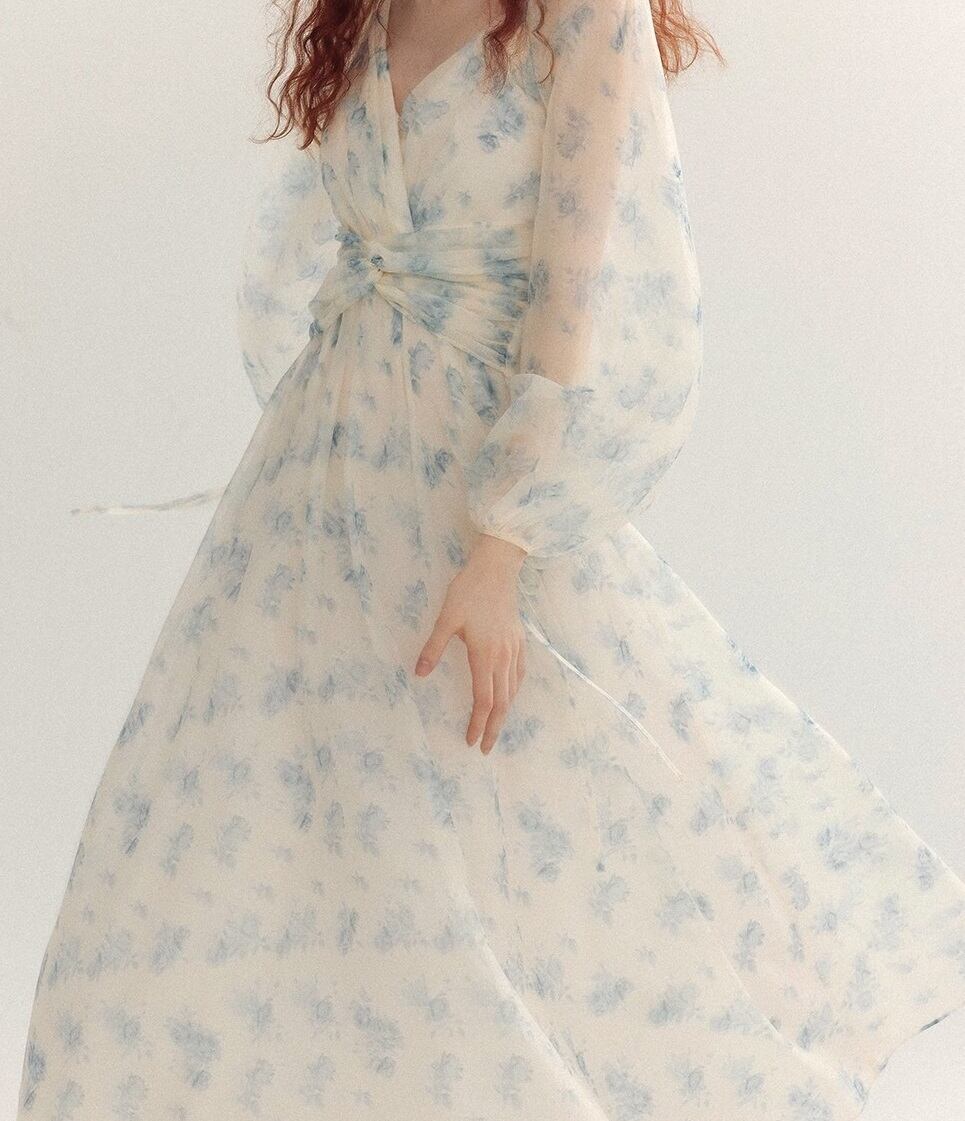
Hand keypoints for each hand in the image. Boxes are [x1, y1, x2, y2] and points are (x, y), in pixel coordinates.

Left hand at [415, 534, 527, 753]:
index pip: (484, 699)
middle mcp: (503, 657)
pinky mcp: (518, 641)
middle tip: (486, 748)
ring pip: (513, 690)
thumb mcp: (446, 618)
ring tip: (495, 728)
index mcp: (484, 655)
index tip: (472, 741)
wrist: (496, 569)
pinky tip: (509, 696)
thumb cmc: (468, 591)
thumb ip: (433, 648)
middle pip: (502, 702)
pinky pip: (519, 675)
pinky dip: (514, 692)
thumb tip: (419, 674)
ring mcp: (513, 649)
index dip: (478, 723)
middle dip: (494, 727)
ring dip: (504, 713)